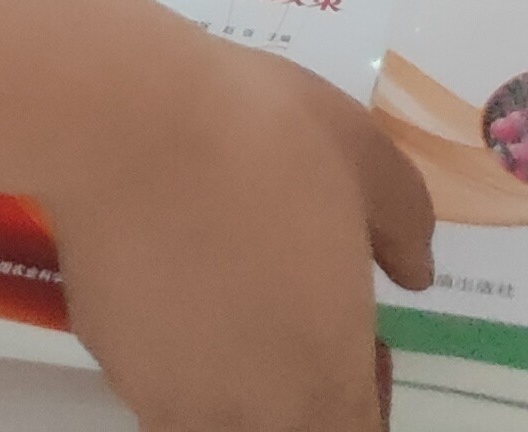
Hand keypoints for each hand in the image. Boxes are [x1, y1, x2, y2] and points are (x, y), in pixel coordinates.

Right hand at [48, 32, 433, 431]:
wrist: (128, 124)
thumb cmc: (266, 137)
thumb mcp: (368, 158)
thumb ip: (405, 229)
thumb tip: (414, 273)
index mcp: (323, 379)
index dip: (367, 401)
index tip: (367, 346)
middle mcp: (248, 414)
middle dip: (306, 397)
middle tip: (305, 317)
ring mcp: (170, 400)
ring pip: (221, 419)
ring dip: (242, 382)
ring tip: (240, 294)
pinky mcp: (114, 367)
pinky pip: (164, 385)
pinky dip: (182, 351)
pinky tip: (180, 275)